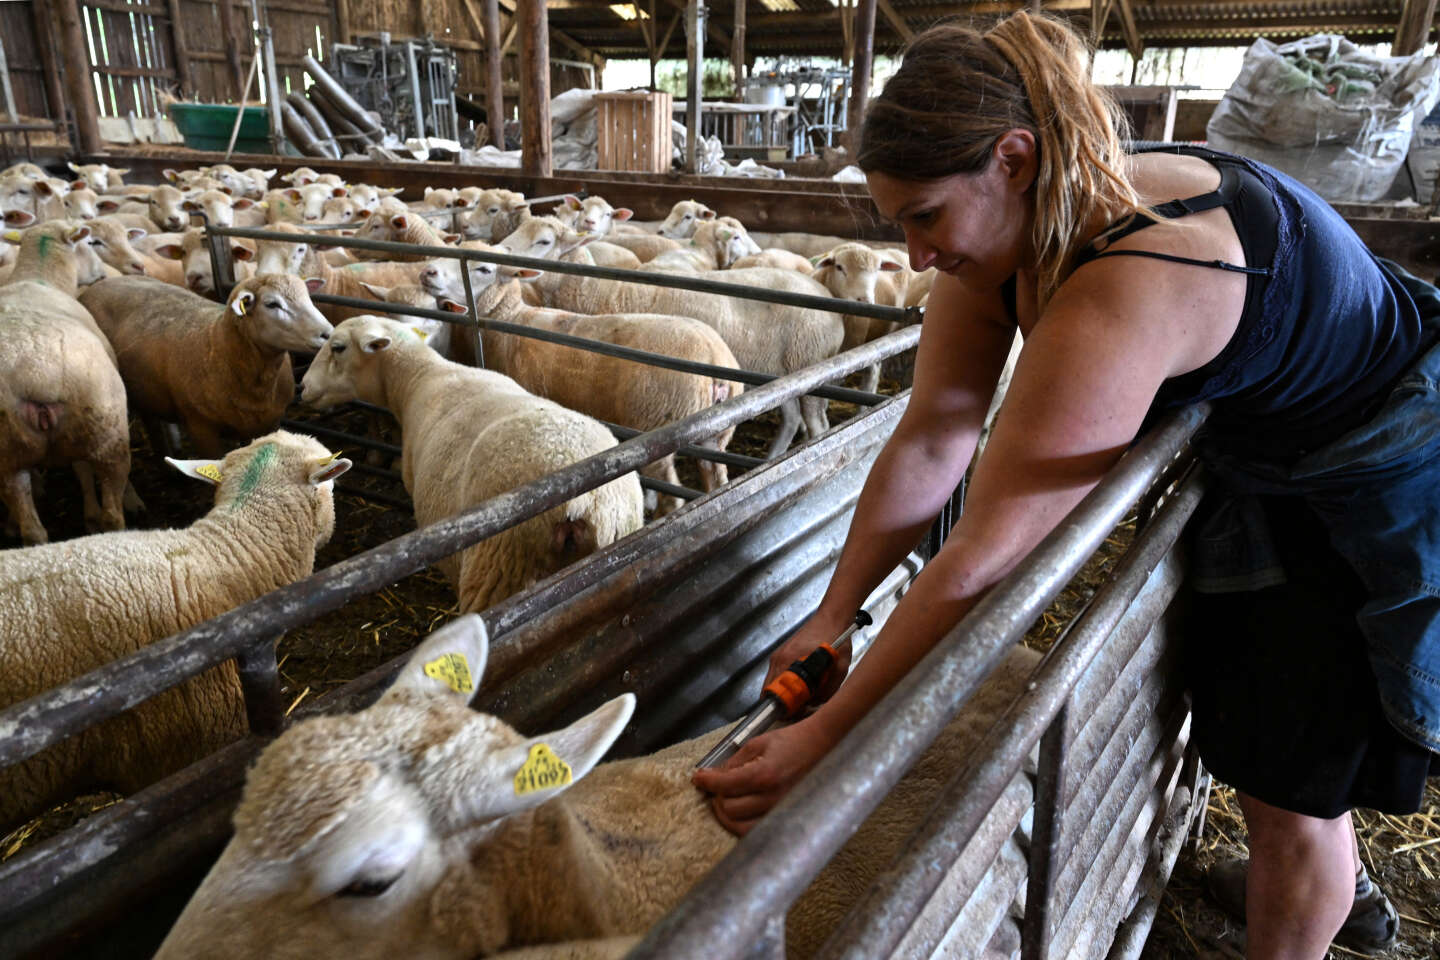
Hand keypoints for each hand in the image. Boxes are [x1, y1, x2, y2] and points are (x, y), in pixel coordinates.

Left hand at [691, 715, 837, 835]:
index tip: (698, 778)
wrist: (825, 746)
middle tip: (716, 788)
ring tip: (726, 802)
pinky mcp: (788, 818)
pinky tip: (742, 813)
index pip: (724, 785)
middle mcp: (772, 798)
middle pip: (728, 809)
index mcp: (764, 775)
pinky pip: (757, 832)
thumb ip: (735, 761)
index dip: (706, 781)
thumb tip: (715, 776)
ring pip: (740, 827)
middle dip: (717, 798)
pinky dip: (744, 825)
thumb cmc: (793, 741)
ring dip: (727, 815)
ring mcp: (781, 811)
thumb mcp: (759, 742)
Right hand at [764, 609, 856, 703]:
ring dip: (783, 694)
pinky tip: (800, 684)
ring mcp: (778, 655)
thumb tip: (815, 706)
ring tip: (802, 696)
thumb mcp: (840, 669)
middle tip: (800, 707)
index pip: (775, 692)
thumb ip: (828, 691)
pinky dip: (784, 684)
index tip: (797, 712)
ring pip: (771, 684)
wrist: (831, 618)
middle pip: (768, 690)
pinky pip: (776, 675)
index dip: (785, 707)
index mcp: (791, 660)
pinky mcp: (781, 653)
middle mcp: (780, 658)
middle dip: (783, 703)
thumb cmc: (837, 638)